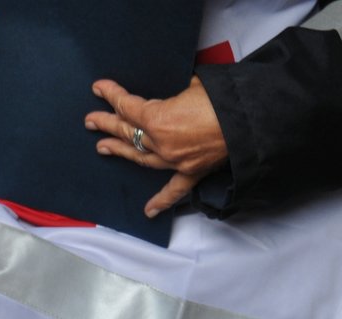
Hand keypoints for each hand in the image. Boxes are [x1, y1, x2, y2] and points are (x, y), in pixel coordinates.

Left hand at [84, 76, 227, 217]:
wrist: (249, 122)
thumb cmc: (223, 98)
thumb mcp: (194, 84)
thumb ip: (178, 92)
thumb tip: (179, 93)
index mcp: (158, 119)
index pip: (127, 107)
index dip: (111, 95)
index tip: (98, 88)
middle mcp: (161, 143)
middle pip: (127, 132)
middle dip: (107, 124)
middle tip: (91, 121)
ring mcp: (174, 161)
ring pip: (141, 157)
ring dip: (121, 151)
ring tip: (103, 147)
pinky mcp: (191, 173)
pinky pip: (173, 190)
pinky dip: (161, 201)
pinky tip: (149, 211)